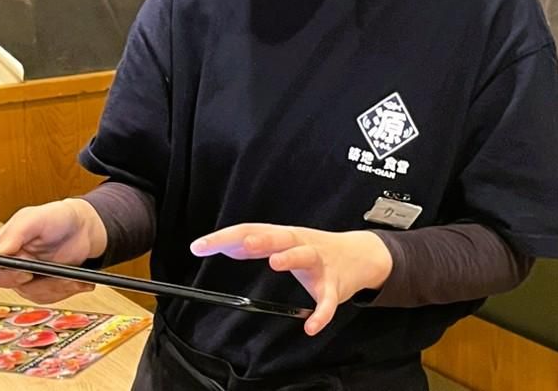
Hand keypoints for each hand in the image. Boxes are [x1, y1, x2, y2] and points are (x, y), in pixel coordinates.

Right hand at [0, 199, 107, 303]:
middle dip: (43, 284)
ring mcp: (27, 277)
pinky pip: (50, 297)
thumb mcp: (35, 218)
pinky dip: (67, 289)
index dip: (7, 278)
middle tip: (64, 276)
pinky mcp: (43, 286)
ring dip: (58, 287)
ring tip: (76, 276)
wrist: (83, 226)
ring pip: (36, 295)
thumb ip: (15, 233)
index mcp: (3, 248)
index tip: (27, 275)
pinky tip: (80, 281)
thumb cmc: (57, 217)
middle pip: (17, 288)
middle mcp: (12, 266)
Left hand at [190, 224, 391, 335]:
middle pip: (279, 236)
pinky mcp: (335, 284)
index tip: (199, 246)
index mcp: (283, 235)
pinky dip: (321, 313)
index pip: (250, 231)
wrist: (359, 255)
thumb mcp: (283, 242)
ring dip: (290, 258)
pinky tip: (311, 326)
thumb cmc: (314, 248)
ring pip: (305, 255)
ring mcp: (320, 262)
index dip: (225, 238)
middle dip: (262, 238)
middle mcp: (300, 243)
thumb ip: (255, 244)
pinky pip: (328, 300)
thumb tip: (222, 245)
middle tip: (242, 242)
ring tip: (275, 263)